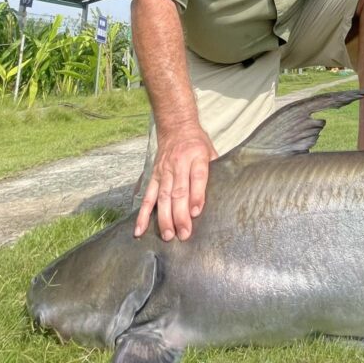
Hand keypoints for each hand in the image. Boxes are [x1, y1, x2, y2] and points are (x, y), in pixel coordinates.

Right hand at [134, 127, 217, 241]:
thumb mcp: (211, 150)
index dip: (197, 195)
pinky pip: (147, 196)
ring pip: (162, 196)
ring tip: (168, 235)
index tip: (196, 213)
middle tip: (184, 234)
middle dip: (180, 214)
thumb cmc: (197, 143)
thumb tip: (223, 193)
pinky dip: (143, 214)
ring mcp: (163, 171)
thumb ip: (215, 169)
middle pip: (178, 191)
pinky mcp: (153, 176)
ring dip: (164, 217)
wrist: (176, 127)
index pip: (197, 177)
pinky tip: (140, 229)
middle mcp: (178, 164)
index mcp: (196, 156)